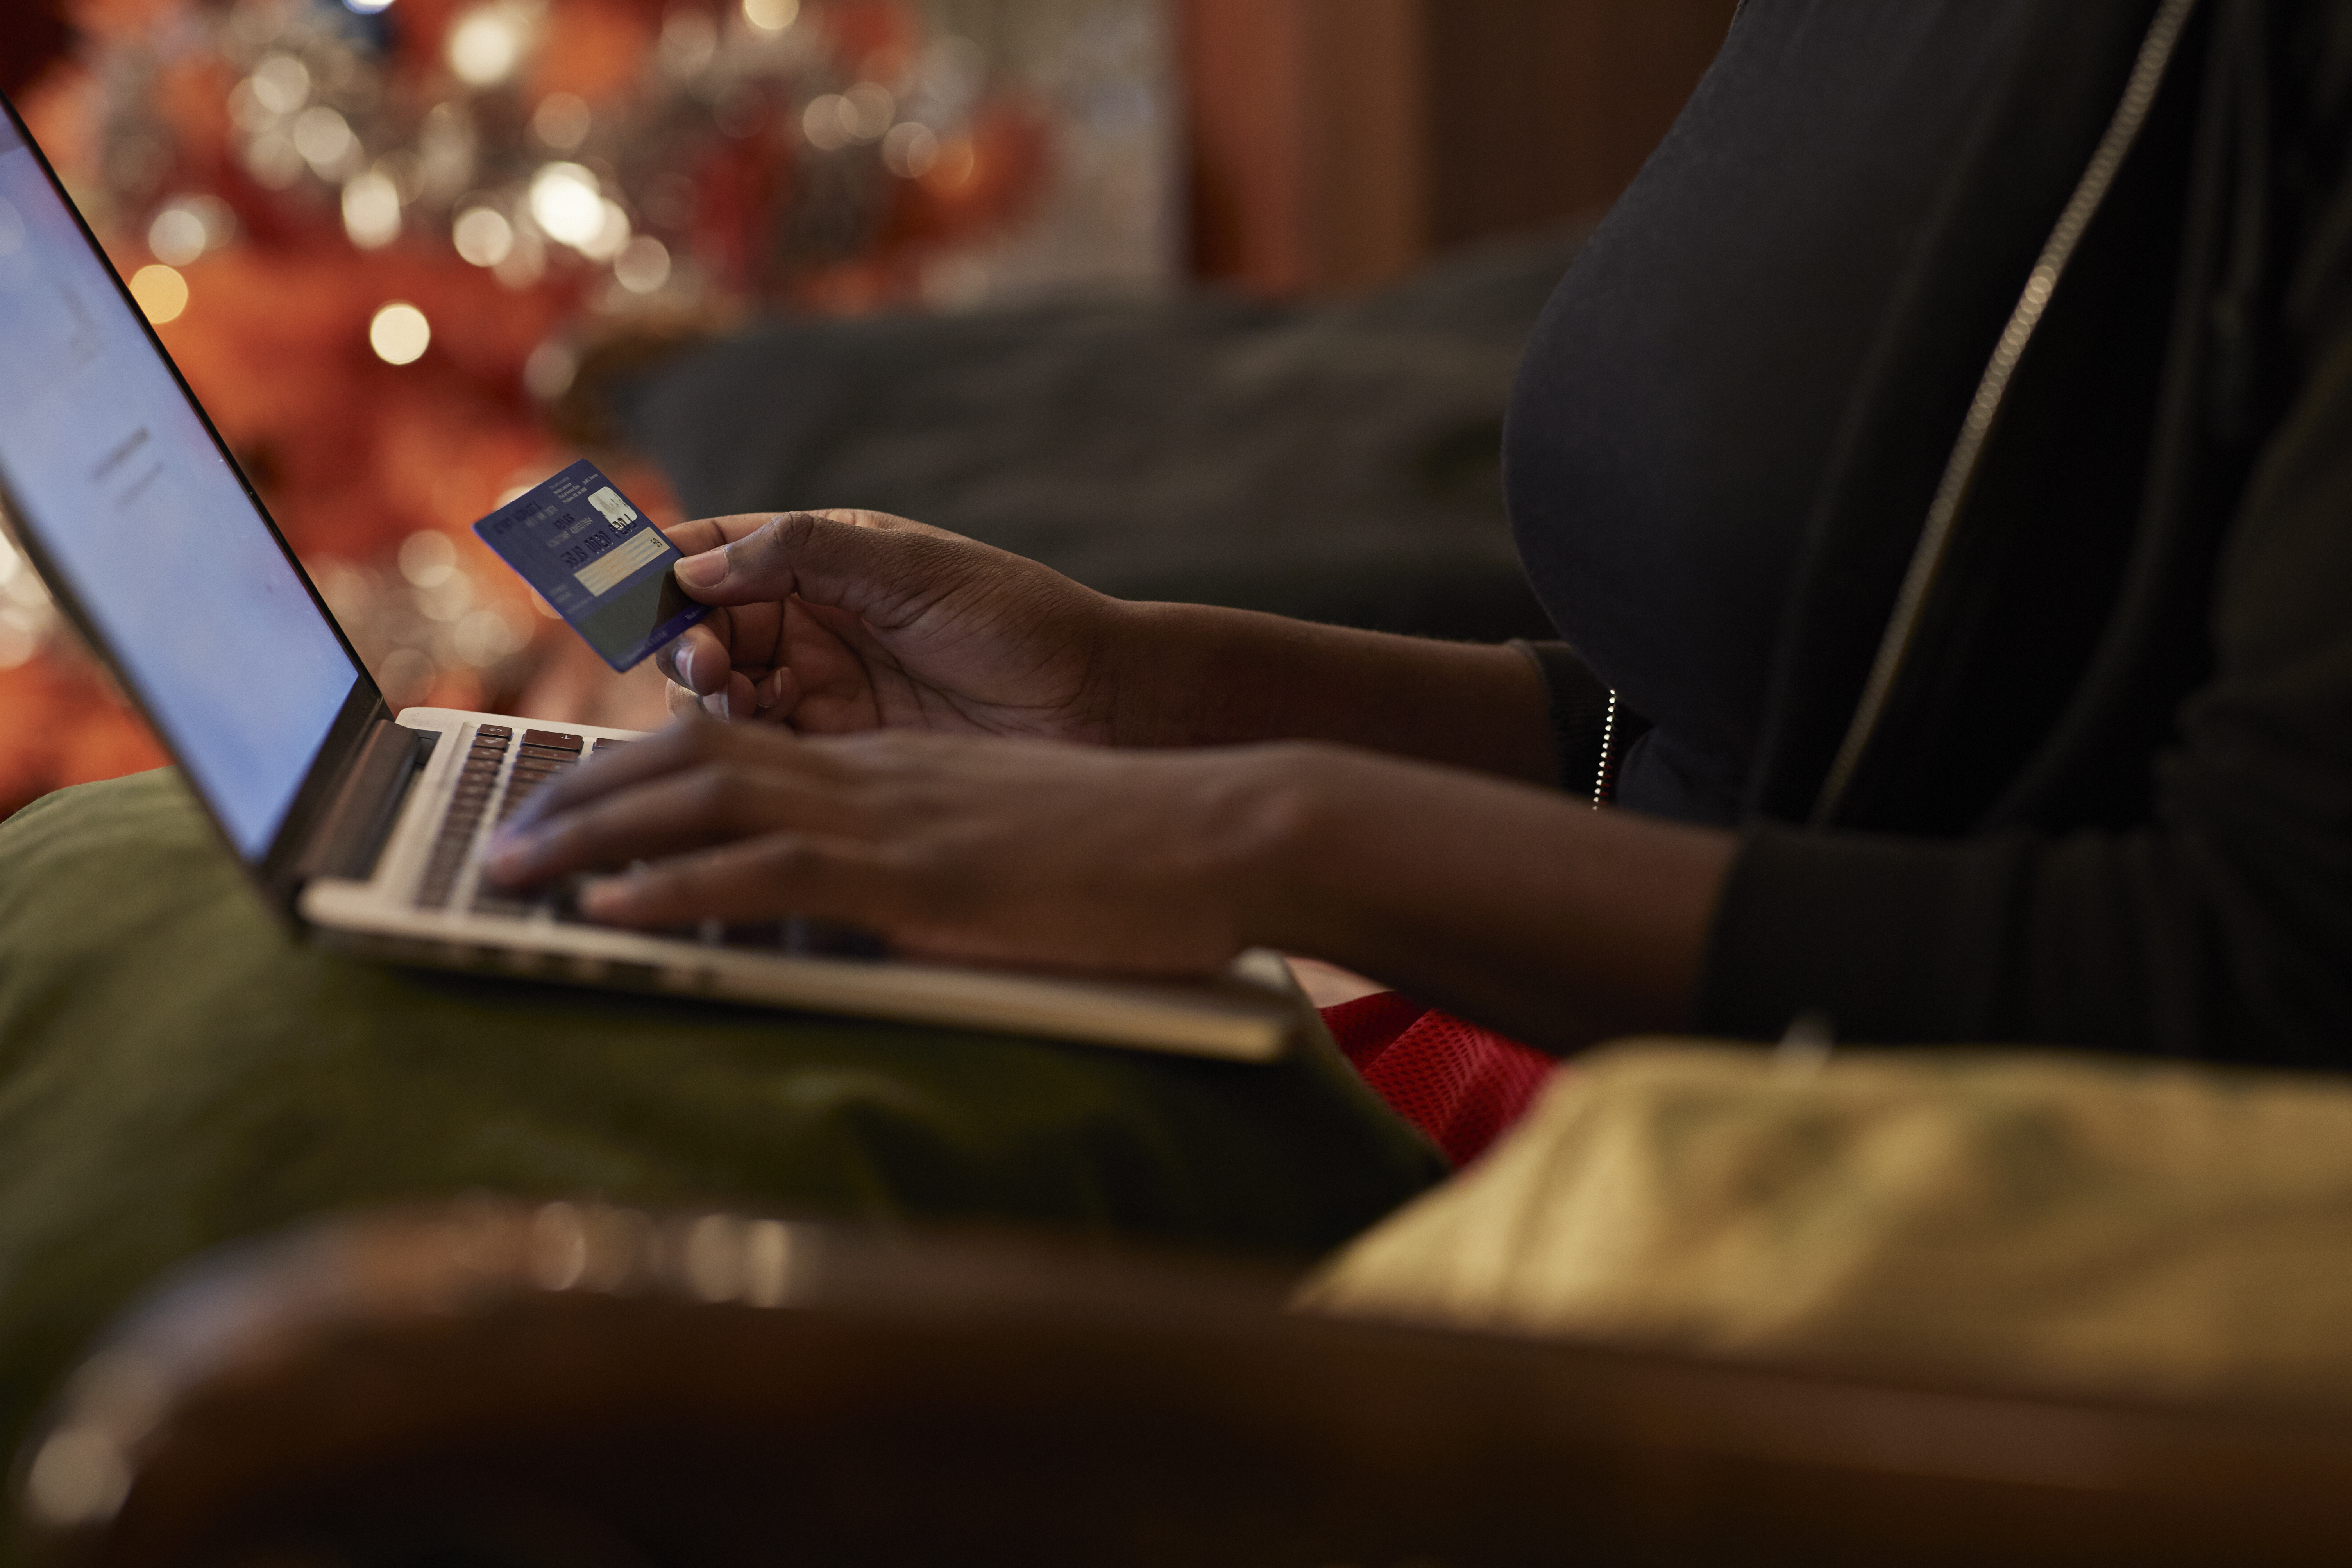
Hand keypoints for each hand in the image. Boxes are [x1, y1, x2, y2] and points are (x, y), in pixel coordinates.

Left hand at [487, 718, 1304, 974]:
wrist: (1215, 829)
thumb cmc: (1130, 852)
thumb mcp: (1002, 847)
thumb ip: (926, 860)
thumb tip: (866, 903)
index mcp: (890, 772)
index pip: (735, 748)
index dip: (637, 766)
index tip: (571, 798)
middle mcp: (872, 777)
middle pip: (690, 759)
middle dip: (579, 793)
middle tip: (501, 835)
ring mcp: (890, 818)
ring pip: (701, 799)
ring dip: (591, 832)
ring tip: (510, 870)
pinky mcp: (914, 872)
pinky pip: (766, 869)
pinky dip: (675, 885)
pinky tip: (609, 905)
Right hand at [656, 510, 1128, 742]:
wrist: (1098, 707)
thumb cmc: (1023, 623)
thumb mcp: (915, 570)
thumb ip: (804, 554)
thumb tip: (694, 562)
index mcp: (822, 557)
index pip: (708, 549)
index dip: (652, 564)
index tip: (610, 585)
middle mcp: (808, 621)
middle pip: (694, 628)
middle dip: (679, 641)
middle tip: (706, 664)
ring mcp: (817, 688)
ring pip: (711, 696)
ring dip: (702, 698)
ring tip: (732, 699)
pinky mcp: (833, 753)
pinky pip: (755, 752)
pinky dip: (735, 749)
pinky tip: (752, 744)